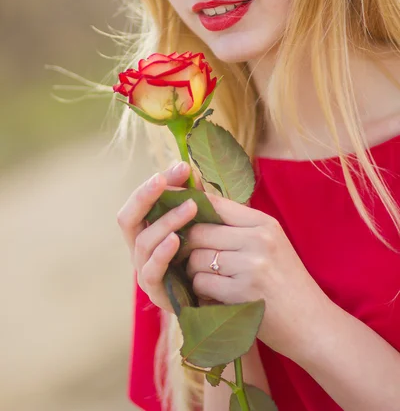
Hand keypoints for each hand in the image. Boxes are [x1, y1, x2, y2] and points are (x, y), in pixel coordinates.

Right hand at [117, 162, 197, 313]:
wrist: (218, 299)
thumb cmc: (204, 256)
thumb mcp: (200, 224)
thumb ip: (193, 199)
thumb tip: (190, 168)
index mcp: (146, 229)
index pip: (141, 202)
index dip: (157, 183)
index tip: (180, 166)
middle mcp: (139, 248)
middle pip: (127, 218)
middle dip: (144, 196)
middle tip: (161, 179)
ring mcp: (145, 269)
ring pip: (143, 242)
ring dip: (166, 221)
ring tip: (190, 207)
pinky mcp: (155, 291)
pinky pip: (151, 270)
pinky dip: (162, 253)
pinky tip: (175, 239)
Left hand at [183, 194, 331, 360]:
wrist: (312, 323)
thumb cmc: (286, 282)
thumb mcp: (270, 243)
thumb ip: (238, 227)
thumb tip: (195, 205)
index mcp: (264, 223)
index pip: (215, 203)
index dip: (189, 206)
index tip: (175, 212)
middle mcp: (258, 239)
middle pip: (199, 231)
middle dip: (188, 246)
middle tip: (190, 257)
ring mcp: (251, 266)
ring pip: (196, 258)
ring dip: (194, 271)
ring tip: (207, 279)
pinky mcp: (242, 294)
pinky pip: (201, 283)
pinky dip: (201, 290)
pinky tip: (214, 296)